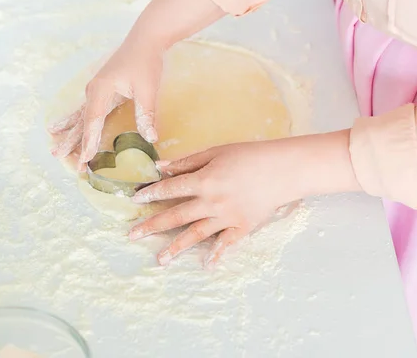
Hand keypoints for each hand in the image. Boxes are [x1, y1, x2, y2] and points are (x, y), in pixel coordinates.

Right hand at [48, 39, 162, 168]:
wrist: (146, 39)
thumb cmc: (147, 61)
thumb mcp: (148, 88)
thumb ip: (146, 113)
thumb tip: (150, 138)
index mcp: (101, 90)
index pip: (92, 123)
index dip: (88, 143)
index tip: (83, 160)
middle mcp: (93, 91)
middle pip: (80, 122)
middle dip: (73, 144)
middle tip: (65, 163)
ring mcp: (95, 90)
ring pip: (79, 117)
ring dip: (69, 134)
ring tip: (55, 150)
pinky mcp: (100, 89)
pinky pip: (83, 110)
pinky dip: (73, 121)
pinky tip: (60, 126)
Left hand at [129, 130, 360, 268]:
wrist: (284, 169)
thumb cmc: (249, 155)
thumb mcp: (216, 152)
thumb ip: (187, 161)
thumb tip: (161, 167)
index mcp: (204, 181)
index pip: (170, 189)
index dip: (151, 194)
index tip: (135, 200)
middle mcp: (211, 202)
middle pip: (176, 216)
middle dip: (152, 225)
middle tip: (132, 235)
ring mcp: (226, 218)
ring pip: (195, 234)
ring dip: (176, 247)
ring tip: (160, 260)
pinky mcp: (242, 227)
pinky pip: (225, 243)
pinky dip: (216, 255)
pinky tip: (205, 265)